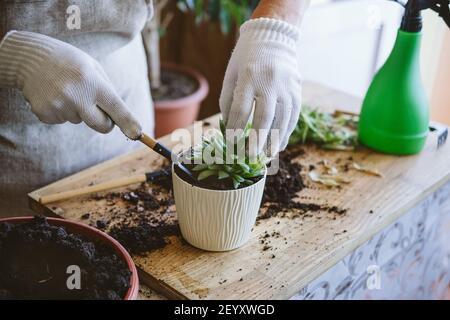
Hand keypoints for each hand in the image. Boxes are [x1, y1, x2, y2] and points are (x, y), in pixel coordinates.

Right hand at [0, 31, 141, 138]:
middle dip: (105, 122)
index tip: (137, 134)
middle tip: (97, 107)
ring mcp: (59, 106)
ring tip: (65, 89)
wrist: (29, 58)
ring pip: (80, 120)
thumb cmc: (69, 62)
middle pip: (102, 125)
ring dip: (77, 110)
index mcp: (92, 82)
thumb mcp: (93, 67)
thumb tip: (122, 119)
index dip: (128, 122)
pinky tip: (53, 94)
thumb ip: (108, 91)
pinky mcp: (45, 114)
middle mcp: (76, 96)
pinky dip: (62, 111)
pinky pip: (63, 120)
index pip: (116, 107)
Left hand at [220, 18, 301, 156]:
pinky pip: (293, 116)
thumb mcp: (231, 73)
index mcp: (248, 76)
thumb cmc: (246, 58)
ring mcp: (286, 86)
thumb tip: (228, 126)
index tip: (231, 145)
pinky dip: (287, 132)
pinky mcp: (297, 90)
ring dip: (274, 141)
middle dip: (256, 140)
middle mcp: (269, 82)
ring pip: (282, 120)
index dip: (235, 129)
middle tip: (250, 158)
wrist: (273, 37)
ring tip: (266, 156)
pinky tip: (280, 145)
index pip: (240, 109)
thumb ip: (228, 98)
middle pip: (263, 118)